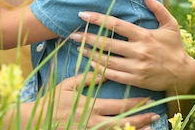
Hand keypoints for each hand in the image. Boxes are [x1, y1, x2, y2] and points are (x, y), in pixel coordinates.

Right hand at [36, 74, 160, 128]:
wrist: (39, 120)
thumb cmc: (53, 100)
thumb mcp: (67, 85)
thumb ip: (87, 78)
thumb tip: (104, 70)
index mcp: (91, 106)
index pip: (119, 105)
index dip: (135, 103)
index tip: (147, 99)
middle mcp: (94, 121)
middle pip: (124, 122)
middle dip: (141, 118)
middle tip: (155, 115)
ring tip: (150, 128)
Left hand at [70, 0, 194, 95]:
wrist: (184, 75)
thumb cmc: (175, 47)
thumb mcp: (171, 25)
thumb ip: (157, 8)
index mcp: (145, 36)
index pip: (117, 25)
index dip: (98, 19)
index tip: (82, 14)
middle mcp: (139, 51)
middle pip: (108, 43)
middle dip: (88, 37)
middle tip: (72, 34)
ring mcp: (137, 67)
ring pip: (108, 60)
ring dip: (91, 54)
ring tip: (77, 47)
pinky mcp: (136, 80)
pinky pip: (114, 75)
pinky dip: (100, 69)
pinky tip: (89, 64)